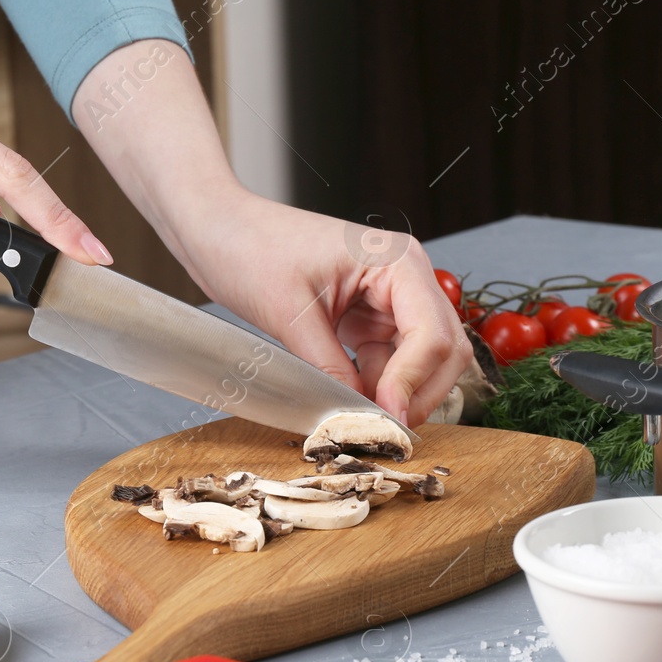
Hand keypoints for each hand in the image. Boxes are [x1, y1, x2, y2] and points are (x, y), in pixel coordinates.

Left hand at [179, 189, 471, 424]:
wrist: (218, 231)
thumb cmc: (250, 246)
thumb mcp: (289, 314)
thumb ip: (329, 367)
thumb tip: (357, 415)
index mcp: (398, 261)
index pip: (432, 333)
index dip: (413, 381)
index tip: (385, 417)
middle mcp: (406, 280)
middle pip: (443, 351)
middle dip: (417, 394)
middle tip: (381, 431)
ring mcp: (389, 301)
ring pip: (420, 364)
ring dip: (397, 396)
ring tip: (360, 420)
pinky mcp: (368, 321)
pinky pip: (388, 365)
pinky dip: (375, 389)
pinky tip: (348, 404)